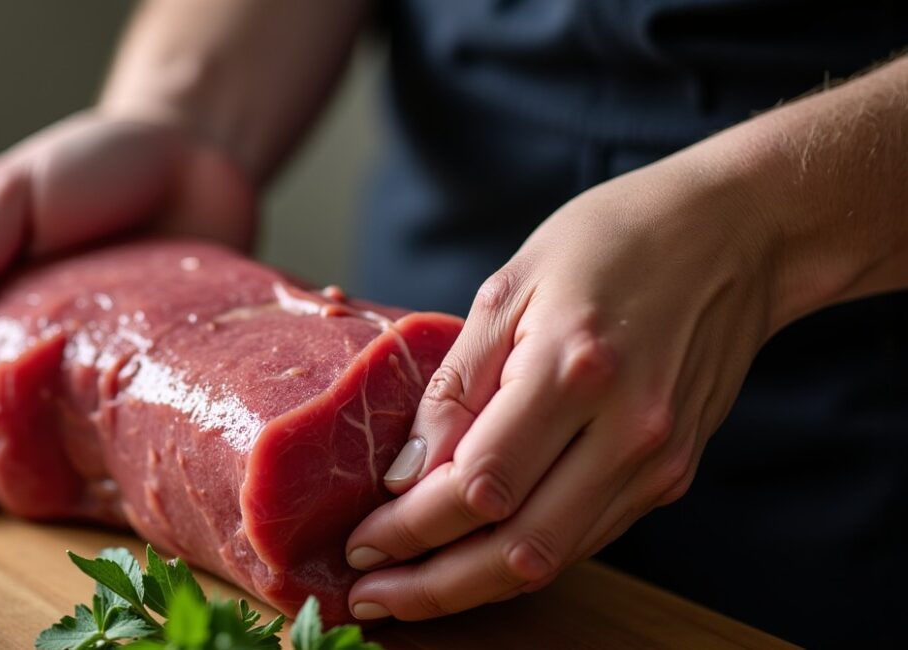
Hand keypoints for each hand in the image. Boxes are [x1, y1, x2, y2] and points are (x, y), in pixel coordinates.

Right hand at [0, 110, 255, 497]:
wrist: (202, 150)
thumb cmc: (98, 160)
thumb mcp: (12, 191)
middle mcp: (19, 330)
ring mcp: (81, 356)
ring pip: (36, 426)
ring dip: (22, 470)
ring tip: (26, 507)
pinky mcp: (140, 369)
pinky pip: (111, 421)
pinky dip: (98, 456)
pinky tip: (104, 485)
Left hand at [343, 151, 781, 619]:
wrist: (736, 234)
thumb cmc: (612, 241)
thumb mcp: (510, 287)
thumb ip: (456, 387)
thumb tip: (407, 474)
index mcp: (574, 370)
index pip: (477, 484)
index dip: (410, 527)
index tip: (360, 542)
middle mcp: (626, 430)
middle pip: (516, 548)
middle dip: (432, 586)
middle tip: (370, 596)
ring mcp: (657, 461)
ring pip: (553, 558)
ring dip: (473, 586)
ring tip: (408, 589)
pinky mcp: (672, 474)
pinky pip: (586, 537)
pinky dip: (523, 556)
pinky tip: (473, 556)